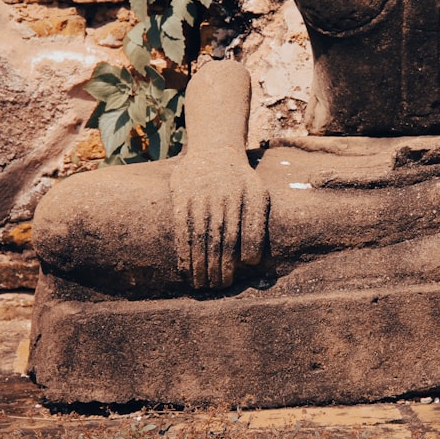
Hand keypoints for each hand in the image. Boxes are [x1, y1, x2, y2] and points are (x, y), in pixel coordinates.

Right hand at [169, 147, 268, 289]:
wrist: (213, 151)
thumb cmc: (240, 182)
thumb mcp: (257, 195)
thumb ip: (256, 225)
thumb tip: (251, 261)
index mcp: (245, 197)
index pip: (243, 232)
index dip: (239, 255)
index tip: (236, 274)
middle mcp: (223, 197)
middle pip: (220, 239)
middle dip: (218, 266)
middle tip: (218, 287)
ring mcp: (200, 198)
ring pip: (200, 238)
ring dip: (200, 265)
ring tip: (202, 285)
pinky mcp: (182, 199)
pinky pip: (182, 230)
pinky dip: (184, 252)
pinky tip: (187, 269)